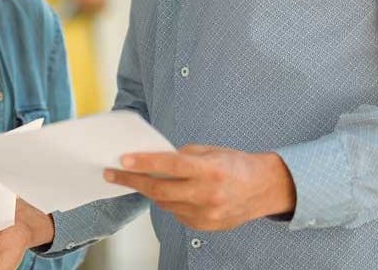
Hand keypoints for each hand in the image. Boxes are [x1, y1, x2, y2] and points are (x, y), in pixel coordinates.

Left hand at [105, 145, 295, 230]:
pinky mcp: (205, 226)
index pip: (170, 166)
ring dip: (149, 191)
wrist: (264, 189)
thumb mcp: (210, 151)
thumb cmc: (236, 165)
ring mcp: (207, 214)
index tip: (123, 160)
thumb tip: (152, 161)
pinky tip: (168, 193)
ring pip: (165, 204)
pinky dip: (169, 202)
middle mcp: (208, 194)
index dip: (144, 163)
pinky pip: (177, 214)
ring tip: (136, 180)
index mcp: (210, 170)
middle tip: (112, 174)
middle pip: (160, 191)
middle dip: (132, 181)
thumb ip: (181, 156)